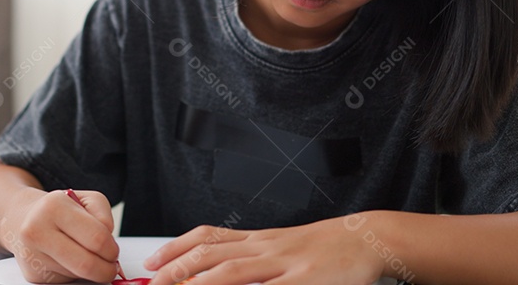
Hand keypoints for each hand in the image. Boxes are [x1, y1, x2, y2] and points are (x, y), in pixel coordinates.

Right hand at [3, 187, 120, 282]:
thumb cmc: (59, 209)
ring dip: (90, 270)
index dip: (112, 249)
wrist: (22, 218)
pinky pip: (66, 281)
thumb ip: (103, 216)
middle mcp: (37, 230)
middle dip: (106, 269)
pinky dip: (75, 273)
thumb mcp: (85, 199)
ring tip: (85, 254)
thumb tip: (109, 246)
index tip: (113, 250)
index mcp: (53, 207)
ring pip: (77, 275)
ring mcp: (32, 255)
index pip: (96, 238)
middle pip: (86, 264)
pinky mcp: (33, 275)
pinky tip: (68, 259)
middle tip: (111, 264)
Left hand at [145, 215, 384, 284]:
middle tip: (154, 282)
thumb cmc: (322, 247)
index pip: (207, 238)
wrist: (365, 238)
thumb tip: (214, 274)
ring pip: (234, 272)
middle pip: (211, 254)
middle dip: (177, 269)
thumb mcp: (281, 247)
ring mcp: (285, 264)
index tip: (152, 262)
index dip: (175, 248)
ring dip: (201, 284)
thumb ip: (251, 258)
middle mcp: (265, 247)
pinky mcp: (305, 281)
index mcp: (258, 239)